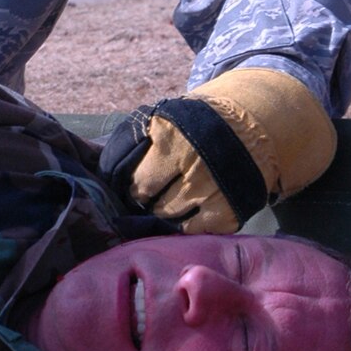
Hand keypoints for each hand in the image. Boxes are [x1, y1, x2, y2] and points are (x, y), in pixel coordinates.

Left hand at [100, 70, 336, 231]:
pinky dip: (184, 226)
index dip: (126, 184)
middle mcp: (188, 161)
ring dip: (161, 213)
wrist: (254, 130)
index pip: (131, 176)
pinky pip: (191, 230)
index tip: (129, 185)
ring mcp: (209, 189)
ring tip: (168, 203)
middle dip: (142, 199)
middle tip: (147, 197)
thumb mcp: (164, 120)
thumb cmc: (196, 127)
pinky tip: (186, 214)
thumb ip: (132, 142)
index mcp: (168, 135)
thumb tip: (97, 171)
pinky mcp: (226, 212)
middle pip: (146, 198)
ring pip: (166, 216)